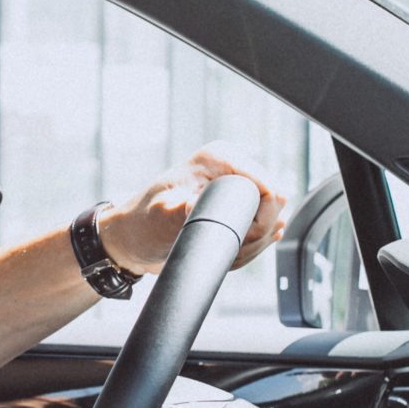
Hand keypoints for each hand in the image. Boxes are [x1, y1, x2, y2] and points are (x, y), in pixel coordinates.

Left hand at [97, 144, 289, 275]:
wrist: (132, 240)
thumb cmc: (141, 225)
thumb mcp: (159, 218)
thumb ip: (181, 211)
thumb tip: (198, 206)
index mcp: (220, 158)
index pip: (272, 189)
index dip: (261, 221)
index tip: (234, 238)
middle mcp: (233, 168)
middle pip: (276, 208)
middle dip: (254, 237)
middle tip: (219, 246)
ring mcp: (237, 188)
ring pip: (272, 225)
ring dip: (249, 247)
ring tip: (215, 247)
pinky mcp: (238, 207)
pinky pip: (263, 233)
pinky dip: (247, 249)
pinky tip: (221, 249)